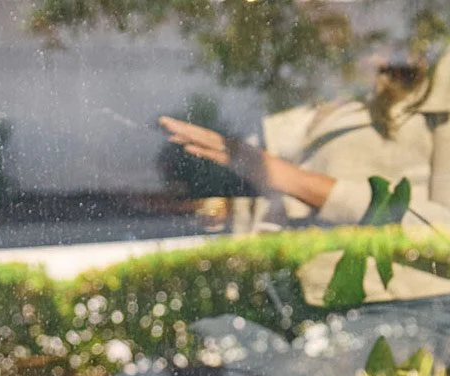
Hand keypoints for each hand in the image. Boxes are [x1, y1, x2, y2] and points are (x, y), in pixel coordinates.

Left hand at [158, 116, 333, 208]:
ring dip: (185, 134)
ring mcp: (234, 152)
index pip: (206, 139)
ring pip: (205, 140)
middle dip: (180, 128)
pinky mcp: (238, 161)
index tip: (171, 132)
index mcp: (232, 149)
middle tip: (161, 120)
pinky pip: (216, 155)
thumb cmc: (274, 180)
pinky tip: (186, 146)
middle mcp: (231, 147)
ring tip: (166, 129)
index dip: (188, 134)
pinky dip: (201, 150)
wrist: (288, 179)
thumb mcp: (252, 175)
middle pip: (201, 135)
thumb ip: (243, 172)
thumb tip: (242, 175)